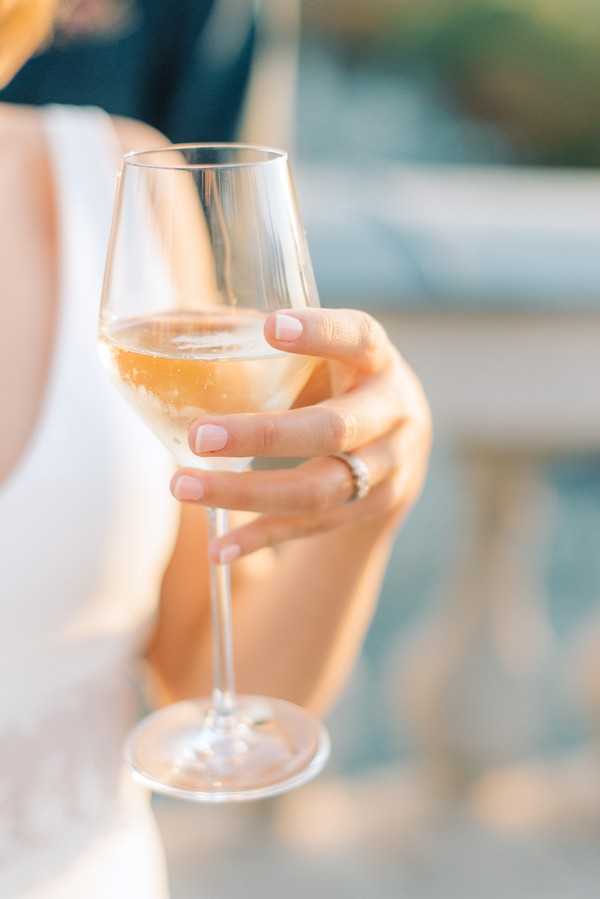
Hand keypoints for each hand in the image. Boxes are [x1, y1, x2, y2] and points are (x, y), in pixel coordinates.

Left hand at [170, 308, 430, 561]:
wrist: (401, 443)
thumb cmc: (340, 382)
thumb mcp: (325, 354)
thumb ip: (270, 345)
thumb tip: (174, 327)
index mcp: (378, 360)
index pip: (358, 338)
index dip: (321, 333)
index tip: (270, 328)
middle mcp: (393, 413)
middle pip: (335, 429)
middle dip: (265, 436)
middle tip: (198, 436)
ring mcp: (388, 469)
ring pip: (320, 489)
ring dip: (247, 492)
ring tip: (182, 486)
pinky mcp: (370, 510)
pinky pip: (312, 527)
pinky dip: (262, 538)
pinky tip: (218, 550)